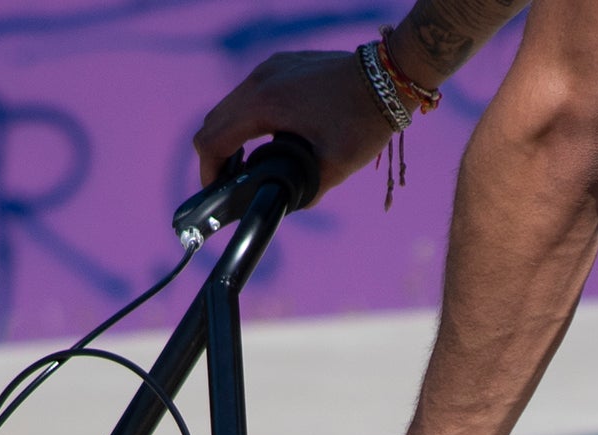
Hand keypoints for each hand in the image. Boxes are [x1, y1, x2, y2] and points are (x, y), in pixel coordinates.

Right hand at [194, 52, 394, 192]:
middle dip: (215, 156)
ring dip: (229, 136)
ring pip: (230, 106)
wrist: (389, 77)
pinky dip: (246, 119)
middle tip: (229, 186)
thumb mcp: (333, 167)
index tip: (217, 197)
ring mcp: (270, 68)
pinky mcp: (282, 65)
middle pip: (214, 121)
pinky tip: (262, 140)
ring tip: (243, 167)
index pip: (213, 140)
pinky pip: (249, 93)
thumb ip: (303, 192)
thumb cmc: (363, 120)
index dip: (209, 173)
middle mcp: (260, 80)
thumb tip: (285, 205)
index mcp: (265, 104)